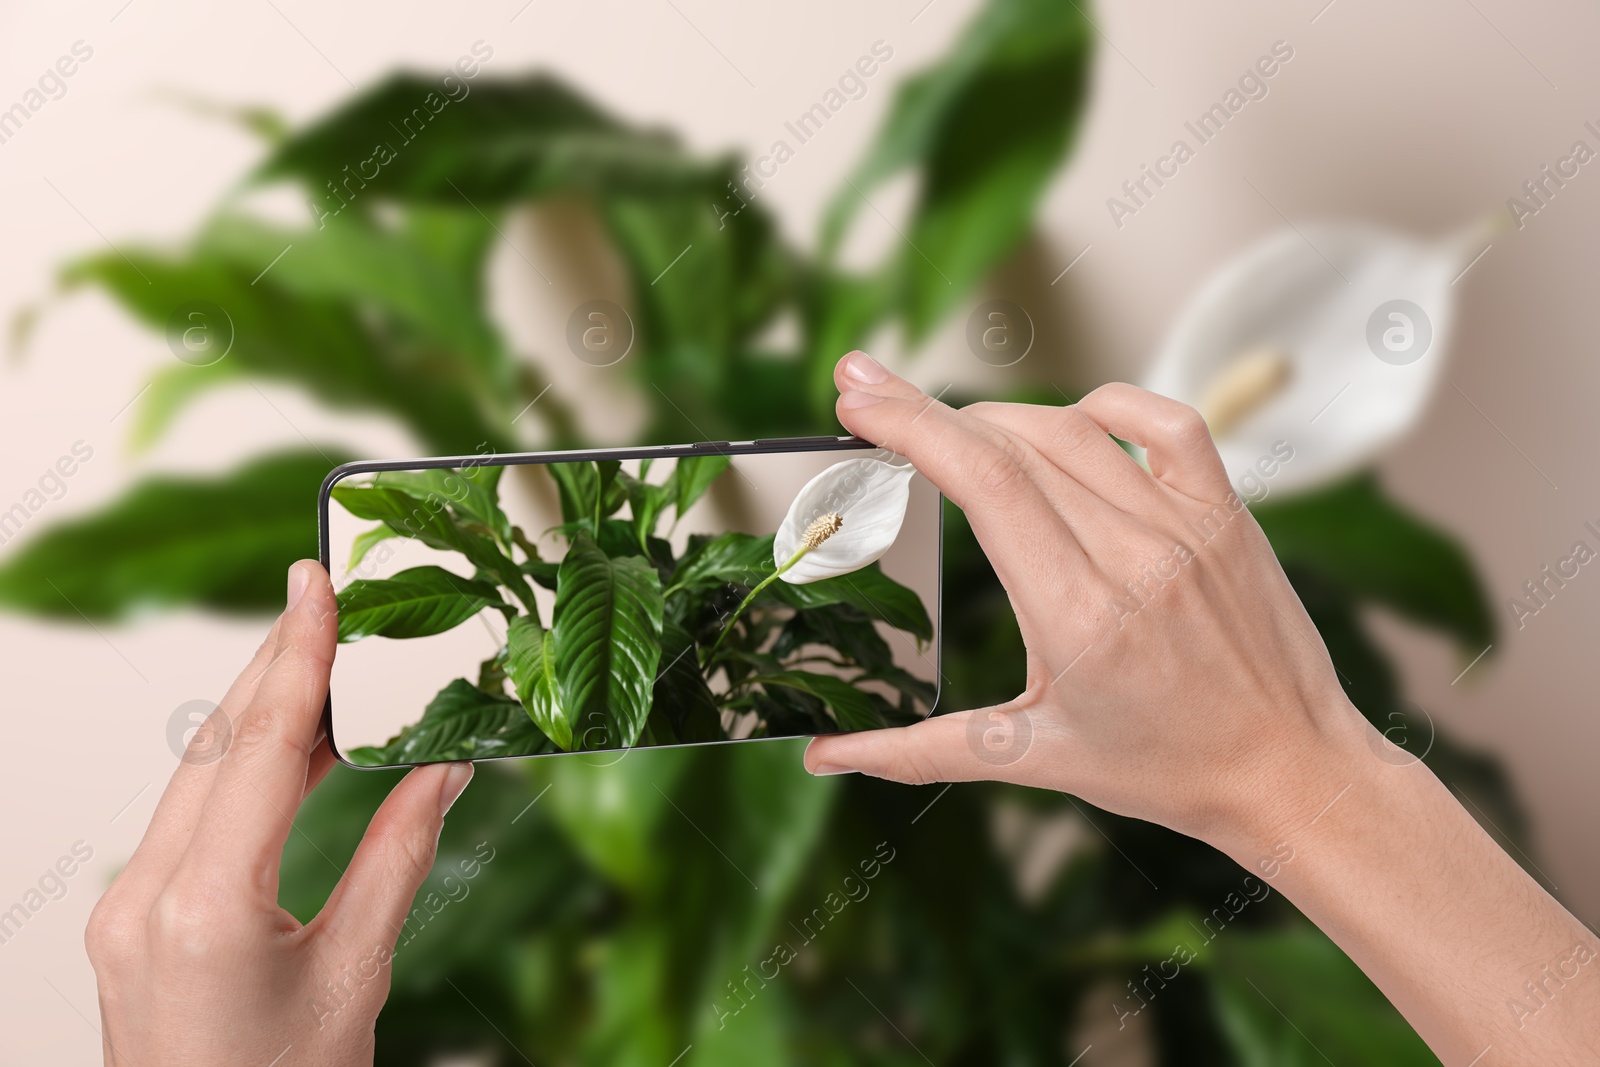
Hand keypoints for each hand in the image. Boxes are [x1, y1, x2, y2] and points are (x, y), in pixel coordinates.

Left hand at [84, 561, 472, 1066]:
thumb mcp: (358, 973)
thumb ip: (399, 856)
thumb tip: (444, 768)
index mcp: (207, 907)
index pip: (262, 746)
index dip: (297, 655)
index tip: (316, 583)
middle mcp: (146, 895)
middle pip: (218, 744)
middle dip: (275, 664)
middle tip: (324, 598)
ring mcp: (127, 907)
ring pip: (198, 772)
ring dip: (259, 712)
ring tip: (324, 662)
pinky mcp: (131, 918)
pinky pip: (189, 813)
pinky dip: (242, 765)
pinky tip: (291, 747)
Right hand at [808, 352, 1599, 1064]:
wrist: (1290, 770)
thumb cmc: (1164, 768)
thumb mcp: (1031, 759)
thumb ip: (918, 750)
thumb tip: (823, 757)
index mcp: (1077, 616)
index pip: (981, 480)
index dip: (909, 423)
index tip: (855, 396)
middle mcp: (1133, 557)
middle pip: (1012, 443)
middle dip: (928, 411)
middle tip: (869, 394)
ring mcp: (1187, 526)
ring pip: (1073, 429)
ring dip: (999, 416)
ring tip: (952, 429)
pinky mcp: (1226, 513)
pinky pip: (1165, 421)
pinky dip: (1106, 404)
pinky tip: (1068, 419)